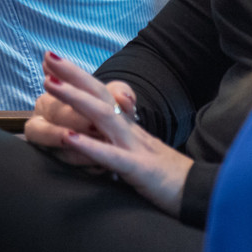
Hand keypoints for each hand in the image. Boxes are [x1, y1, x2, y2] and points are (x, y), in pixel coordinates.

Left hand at [23, 52, 192, 216]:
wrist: (203, 196)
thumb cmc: (166, 176)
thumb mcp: (136, 153)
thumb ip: (113, 140)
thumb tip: (84, 133)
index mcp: (127, 126)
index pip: (100, 93)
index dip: (77, 76)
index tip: (51, 58)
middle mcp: (130, 130)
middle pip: (100, 94)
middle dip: (73, 74)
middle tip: (48, 56)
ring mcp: (136, 147)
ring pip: (103, 115)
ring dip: (74, 98)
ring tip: (49, 84)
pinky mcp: (141, 170)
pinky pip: (112, 156)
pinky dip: (89, 146)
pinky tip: (67, 137)